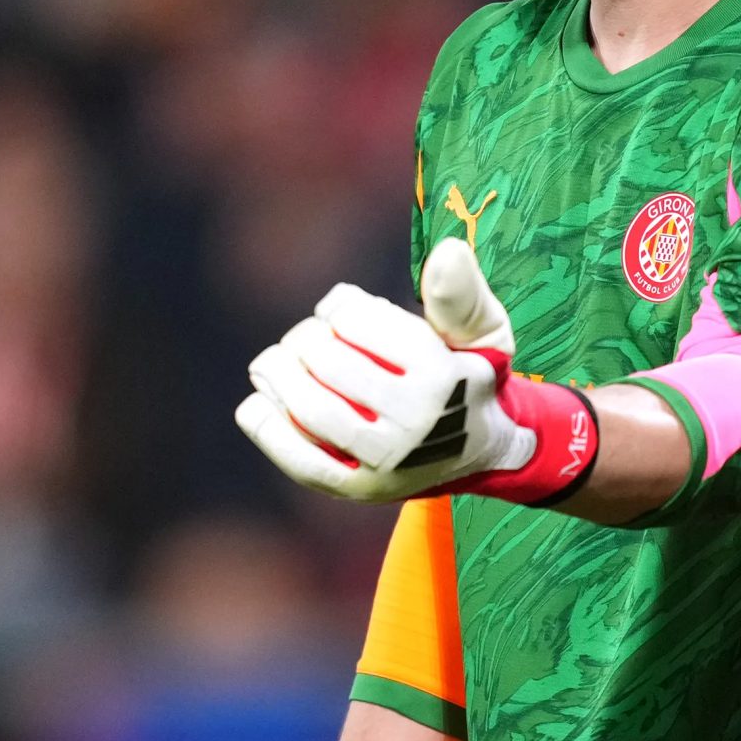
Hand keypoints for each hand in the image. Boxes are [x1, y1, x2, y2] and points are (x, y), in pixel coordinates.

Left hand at [237, 239, 597, 503]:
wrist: (482, 452)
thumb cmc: (469, 375)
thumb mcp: (484, 331)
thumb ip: (461, 294)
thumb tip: (447, 251)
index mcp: (441, 375)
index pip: (358, 322)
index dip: (337, 307)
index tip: (338, 309)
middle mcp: (414, 422)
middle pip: (328, 362)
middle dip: (306, 338)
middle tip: (307, 337)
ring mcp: (385, 461)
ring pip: (310, 409)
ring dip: (278, 376)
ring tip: (272, 363)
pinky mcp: (358, 489)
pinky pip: (300, 460)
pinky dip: (268, 429)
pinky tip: (256, 403)